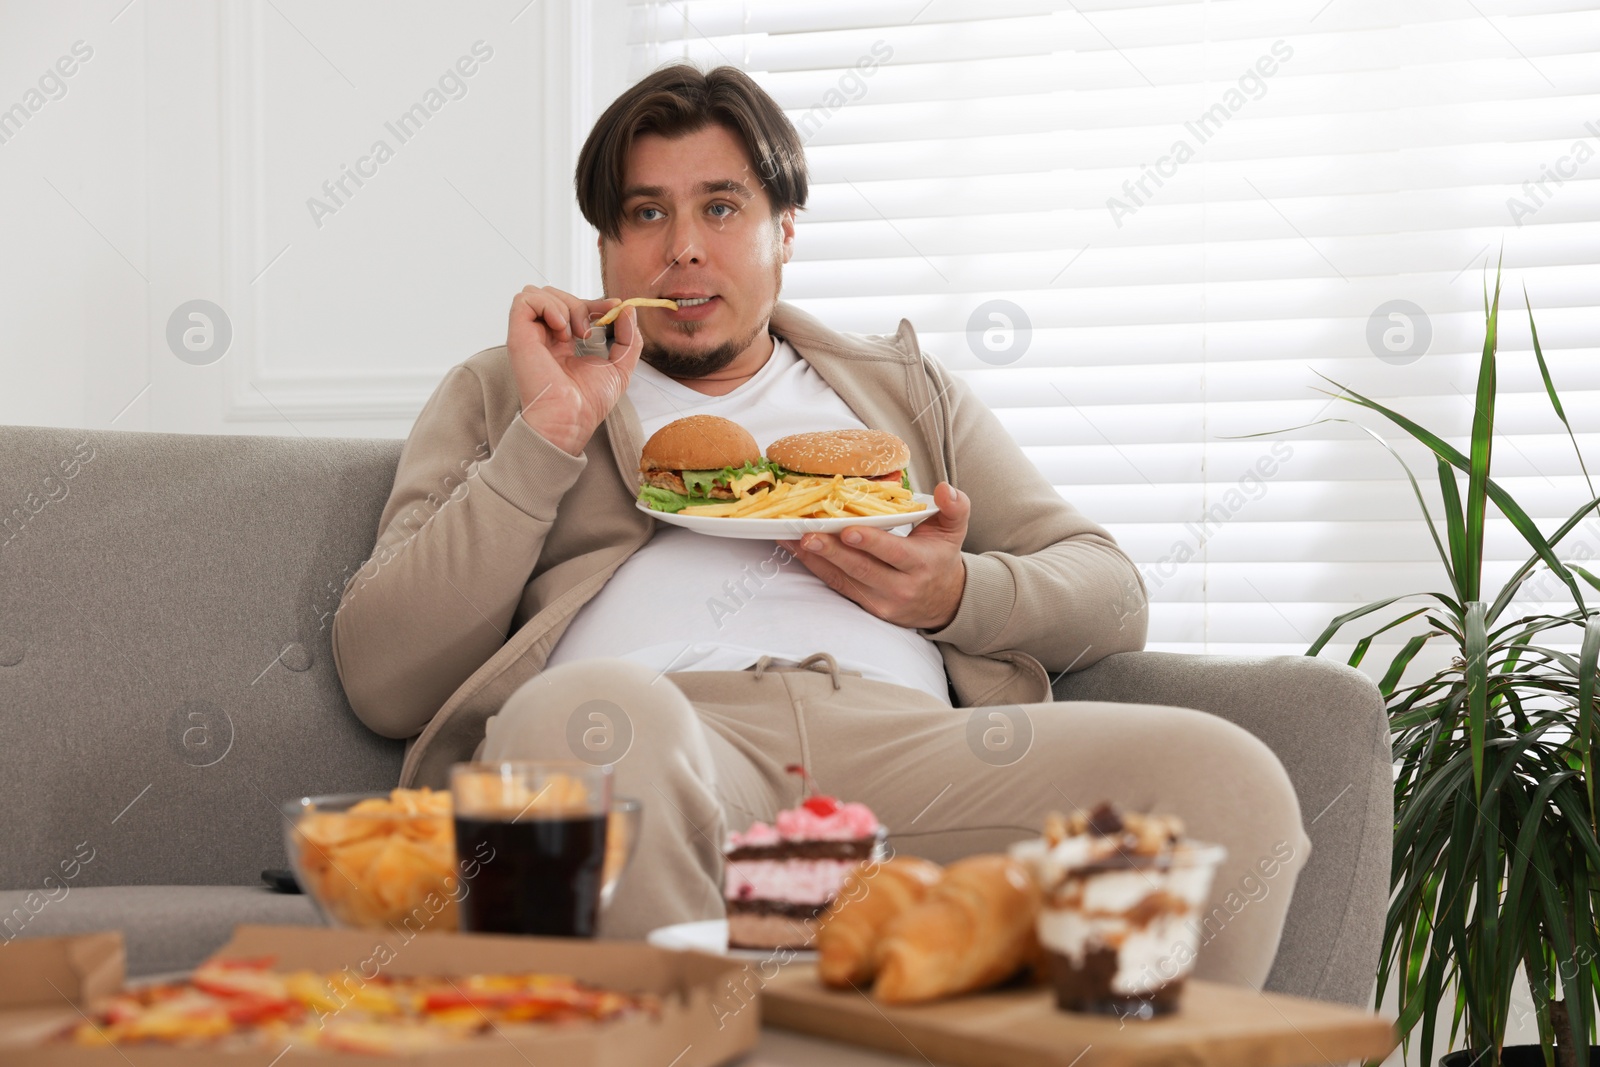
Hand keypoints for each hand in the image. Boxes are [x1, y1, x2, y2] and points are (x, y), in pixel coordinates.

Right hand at [506, 286, 643, 455]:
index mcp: (562, 343)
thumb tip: (627, 308)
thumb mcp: (620, 367)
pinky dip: (546, 306)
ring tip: (573, 335)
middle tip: (590, 332)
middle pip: (556, 295)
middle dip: (581, 303)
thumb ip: (628, 338)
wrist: (570, 418)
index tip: (615, 307)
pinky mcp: (519, 335)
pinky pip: (524, 300)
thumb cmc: (589, 402)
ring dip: (563, 305)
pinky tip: (560, 329)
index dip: (596, 302)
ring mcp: (530, 335)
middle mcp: (544, 337)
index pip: (575, 307)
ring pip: (539, 293)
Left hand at [777, 482, 969, 629]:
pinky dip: (815, 567)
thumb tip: (945, 489)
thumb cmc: (941, 557)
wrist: (943, 601)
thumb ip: (955, 507)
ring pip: (844, 579)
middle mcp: (900, 587)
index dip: (871, 543)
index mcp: (921, 564)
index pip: (894, 553)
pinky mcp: (864, 606)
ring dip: (816, 559)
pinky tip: (796, 551)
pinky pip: (837, 586)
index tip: (848, 530)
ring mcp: (880, 601)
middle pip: (862, 569)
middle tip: (808, 535)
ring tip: (791, 540)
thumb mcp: (954, 530)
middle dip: (833, 552)